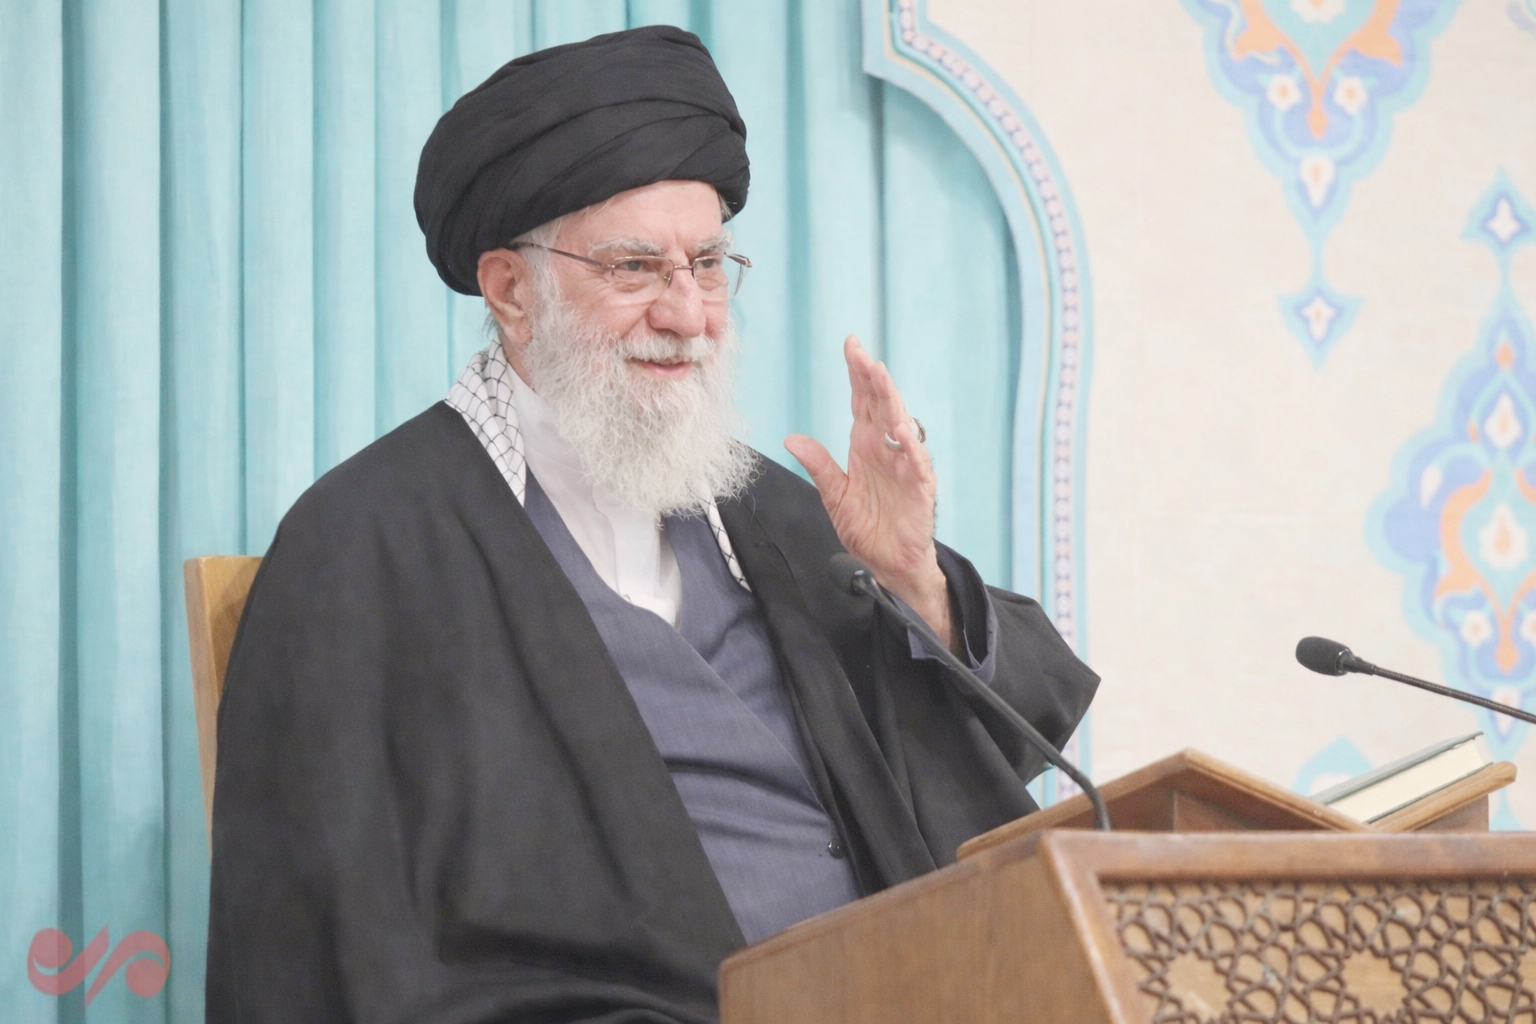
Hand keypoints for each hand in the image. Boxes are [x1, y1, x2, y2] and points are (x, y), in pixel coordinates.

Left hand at [784, 335, 953, 648]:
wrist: (890, 563)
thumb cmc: (867, 528)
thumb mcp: (835, 496)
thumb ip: (819, 466)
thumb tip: (792, 438)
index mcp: (865, 446)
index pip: (861, 402)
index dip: (857, 375)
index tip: (851, 345)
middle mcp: (886, 449)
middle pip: (880, 405)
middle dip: (871, 378)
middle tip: (861, 353)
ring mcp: (905, 465)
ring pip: (900, 424)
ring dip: (891, 401)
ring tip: (881, 377)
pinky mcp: (920, 487)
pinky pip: (917, 463)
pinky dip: (911, 447)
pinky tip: (902, 431)